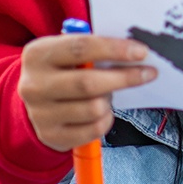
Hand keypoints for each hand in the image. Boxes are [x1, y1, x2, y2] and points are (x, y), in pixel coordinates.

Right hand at [18, 33, 156, 151]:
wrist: (34, 103)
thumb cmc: (62, 69)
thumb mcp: (66, 51)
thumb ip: (93, 47)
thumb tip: (134, 50)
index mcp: (38, 54)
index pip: (81, 48)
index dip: (115, 49)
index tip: (142, 52)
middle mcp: (34, 85)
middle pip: (88, 83)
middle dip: (125, 77)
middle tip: (148, 73)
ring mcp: (40, 113)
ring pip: (93, 108)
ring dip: (110, 100)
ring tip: (108, 94)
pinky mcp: (51, 135)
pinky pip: (93, 129)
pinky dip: (106, 119)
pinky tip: (102, 111)